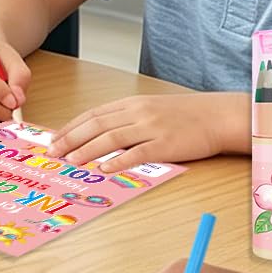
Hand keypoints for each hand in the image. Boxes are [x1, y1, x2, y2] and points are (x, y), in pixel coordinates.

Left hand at [49, 91, 244, 171]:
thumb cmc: (185, 115)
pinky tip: (105, 168)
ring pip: (111, 138)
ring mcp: (151, 128)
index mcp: (131, 104)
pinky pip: (137, 153)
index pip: (92, 114)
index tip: (54, 138)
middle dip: (70, 139)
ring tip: (71, 160)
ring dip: (87, 150)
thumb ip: (126, 119)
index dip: (70, 127)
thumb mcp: (151, 109)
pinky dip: (118, 161)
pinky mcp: (166, 144)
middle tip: (53, 152)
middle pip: (96, 125)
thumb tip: (99, 133)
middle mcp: (137, 113)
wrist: (218, 115)